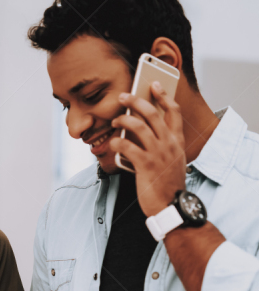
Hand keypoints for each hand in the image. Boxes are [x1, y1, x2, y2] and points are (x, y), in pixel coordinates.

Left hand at [109, 82, 186, 216]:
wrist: (170, 206)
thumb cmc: (167, 184)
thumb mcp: (172, 161)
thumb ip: (163, 146)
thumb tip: (143, 133)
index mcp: (177, 141)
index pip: (174, 112)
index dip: (164, 96)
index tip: (154, 85)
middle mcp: (170, 144)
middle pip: (153, 113)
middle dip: (136, 101)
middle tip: (123, 95)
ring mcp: (158, 154)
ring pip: (139, 126)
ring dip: (123, 119)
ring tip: (114, 120)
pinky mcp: (145, 165)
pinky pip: (128, 146)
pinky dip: (117, 141)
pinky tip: (112, 143)